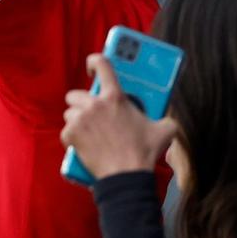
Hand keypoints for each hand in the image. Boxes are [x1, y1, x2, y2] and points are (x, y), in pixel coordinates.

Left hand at [60, 54, 176, 178]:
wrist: (126, 175)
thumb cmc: (144, 152)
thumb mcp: (164, 130)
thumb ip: (166, 119)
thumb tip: (170, 119)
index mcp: (116, 97)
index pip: (102, 64)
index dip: (94, 61)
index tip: (92, 67)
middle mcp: (94, 104)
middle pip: (76, 94)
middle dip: (81, 103)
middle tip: (91, 114)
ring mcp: (80, 119)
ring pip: (70, 113)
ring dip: (77, 121)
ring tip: (90, 132)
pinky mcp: (70, 135)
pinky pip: (66, 131)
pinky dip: (72, 138)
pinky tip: (83, 145)